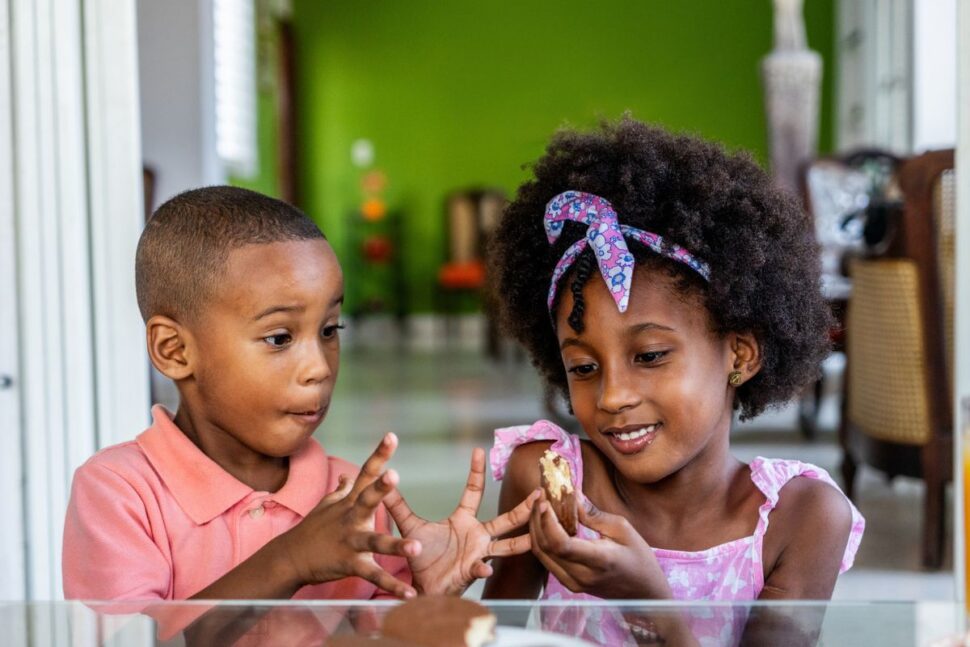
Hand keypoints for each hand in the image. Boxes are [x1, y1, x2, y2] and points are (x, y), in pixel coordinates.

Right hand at [276, 433, 419, 597]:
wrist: (290, 557)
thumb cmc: (313, 529)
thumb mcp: (327, 505)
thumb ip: (343, 490)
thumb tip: (350, 475)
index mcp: (350, 502)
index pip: (366, 473)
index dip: (379, 454)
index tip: (392, 435)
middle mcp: (351, 518)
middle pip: (367, 500)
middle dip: (380, 488)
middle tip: (394, 476)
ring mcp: (350, 541)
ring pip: (374, 541)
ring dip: (396, 545)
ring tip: (417, 547)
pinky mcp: (349, 564)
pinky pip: (374, 576)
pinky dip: (391, 586)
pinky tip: (410, 594)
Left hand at [384, 448, 537, 595]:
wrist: (421, 587)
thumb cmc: (421, 556)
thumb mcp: (410, 526)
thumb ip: (398, 505)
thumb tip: (384, 480)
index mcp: (463, 520)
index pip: (474, 491)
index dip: (477, 471)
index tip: (479, 450)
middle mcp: (477, 534)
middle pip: (506, 518)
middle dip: (524, 507)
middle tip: (541, 493)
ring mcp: (478, 553)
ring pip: (507, 545)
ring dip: (522, 540)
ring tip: (537, 535)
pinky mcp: (471, 571)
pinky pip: (480, 569)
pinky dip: (482, 570)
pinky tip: (484, 569)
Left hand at [530, 495, 670, 598]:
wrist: (644, 592)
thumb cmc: (639, 558)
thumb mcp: (622, 529)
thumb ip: (593, 514)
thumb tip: (572, 493)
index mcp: (599, 561)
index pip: (561, 544)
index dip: (547, 521)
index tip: (545, 500)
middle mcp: (581, 576)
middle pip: (545, 547)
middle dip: (536, 519)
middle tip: (539, 495)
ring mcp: (573, 583)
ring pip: (541, 554)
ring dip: (535, 528)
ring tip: (539, 505)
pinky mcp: (569, 584)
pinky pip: (547, 560)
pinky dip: (542, 540)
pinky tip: (546, 523)